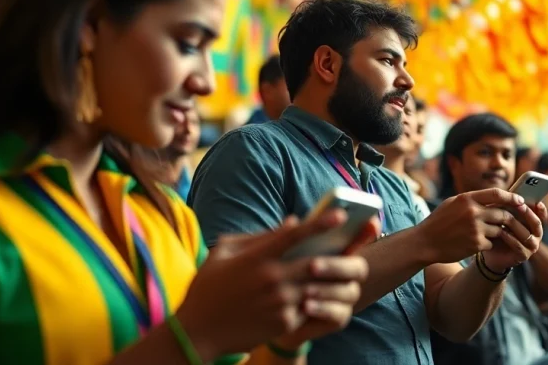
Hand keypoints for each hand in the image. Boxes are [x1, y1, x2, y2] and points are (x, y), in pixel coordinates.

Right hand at [175, 210, 374, 359]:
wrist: (197, 332)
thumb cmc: (208, 287)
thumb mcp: (224, 252)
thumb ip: (259, 236)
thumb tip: (293, 222)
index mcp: (257, 258)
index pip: (295, 235)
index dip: (320, 223)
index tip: (340, 215)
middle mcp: (272, 279)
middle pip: (316, 261)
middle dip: (336, 254)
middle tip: (350, 246)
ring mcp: (280, 302)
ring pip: (316, 286)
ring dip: (328, 279)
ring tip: (339, 272)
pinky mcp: (284, 323)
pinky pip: (308, 307)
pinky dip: (313, 300)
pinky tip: (315, 295)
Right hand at [417, 188, 528, 264]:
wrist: (425, 242)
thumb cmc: (439, 221)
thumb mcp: (452, 203)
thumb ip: (471, 199)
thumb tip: (492, 197)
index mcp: (467, 199)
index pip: (497, 194)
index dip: (512, 197)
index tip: (520, 201)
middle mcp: (473, 212)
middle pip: (503, 213)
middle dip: (509, 218)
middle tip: (512, 222)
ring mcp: (476, 228)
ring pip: (499, 229)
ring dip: (497, 232)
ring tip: (489, 234)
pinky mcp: (476, 244)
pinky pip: (491, 243)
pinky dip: (488, 244)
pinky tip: (477, 243)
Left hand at [482, 201, 547, 272]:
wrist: (489, 249)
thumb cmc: (497, 228)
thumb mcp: (502, 215)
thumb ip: (508, 205)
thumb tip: (511, 193)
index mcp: (534, 223)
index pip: (542, 215)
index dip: (541, 208)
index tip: (537, 201)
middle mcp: (536, 235)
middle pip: (536, 223)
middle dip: (528, 213)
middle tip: (520, 205)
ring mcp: (531, 247)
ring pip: (527, 235)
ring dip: (516, 225)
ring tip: (506, 217)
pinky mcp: (523, 256)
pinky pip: (518, 246)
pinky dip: (510, 238)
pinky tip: (501, 232)